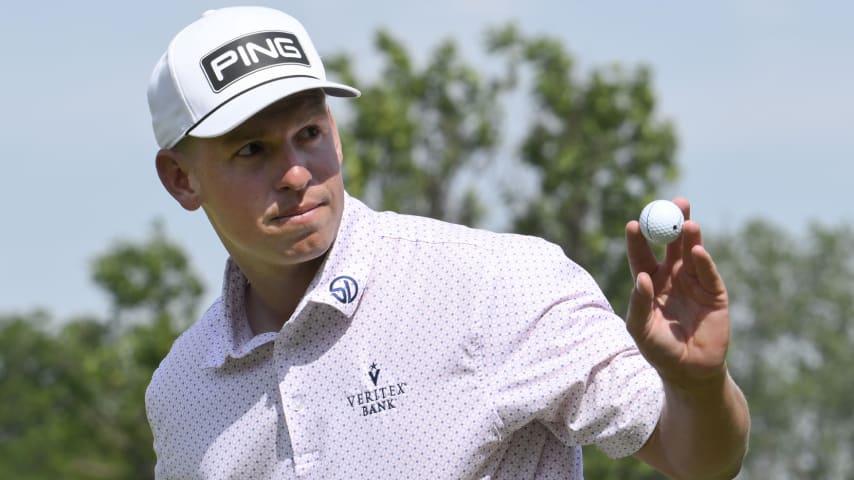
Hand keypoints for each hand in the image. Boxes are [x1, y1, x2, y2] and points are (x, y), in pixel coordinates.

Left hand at [625, 198, 729, 387]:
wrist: (690, 370)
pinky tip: (696, 251)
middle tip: (675, 203)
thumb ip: (638, 304)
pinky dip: (703, 260)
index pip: (642, 255)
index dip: (638, 239)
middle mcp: (671, 277)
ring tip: (687, 223)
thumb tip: (641, 278)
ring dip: (690, 236)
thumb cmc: (659, 350)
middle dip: (672, 223)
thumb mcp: (640, 329)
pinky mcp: (714, 292)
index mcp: (649, 282)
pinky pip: (708, 272)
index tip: (634, 223)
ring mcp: (694, 282)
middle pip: (671, 243)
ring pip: (691, 252)